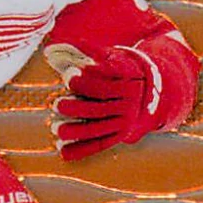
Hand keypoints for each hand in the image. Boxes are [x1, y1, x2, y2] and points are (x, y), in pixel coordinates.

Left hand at [49, 46, 159, 160]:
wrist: (154, 91)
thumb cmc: (119, 68)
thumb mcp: (109, 57)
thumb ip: (82, 51)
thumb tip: (49, 51)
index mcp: (126, 81)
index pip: (103, 83)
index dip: (84, 80)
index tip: (67, 75)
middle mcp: (127, 103)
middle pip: (99, 108)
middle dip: (75, 108)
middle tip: (55, 104)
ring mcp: (124, 121)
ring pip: (98, 130)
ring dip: (75, 131)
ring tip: (55, 127)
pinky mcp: (119, 135)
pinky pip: (99, 145)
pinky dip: (80, 150)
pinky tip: (62, 151)